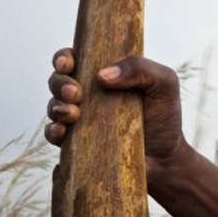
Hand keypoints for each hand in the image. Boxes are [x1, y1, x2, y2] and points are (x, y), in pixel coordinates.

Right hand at [45, 48, 185, 176]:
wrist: (165, 159)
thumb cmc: (164, 117)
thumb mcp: (163, 83)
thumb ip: (140, 68)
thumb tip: (102, 75)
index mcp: (104, 75)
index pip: (75, 58)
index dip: (64, 58)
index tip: (68, 63)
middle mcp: (88, 95)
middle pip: (58, 81)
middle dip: (59, 83)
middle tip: (75, 93)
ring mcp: (80, 119)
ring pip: (54, 106)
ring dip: (57, 107)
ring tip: (74, 113)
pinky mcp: (76, 143)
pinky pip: (53, 135)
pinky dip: (52, 130)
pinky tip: (62, 132)